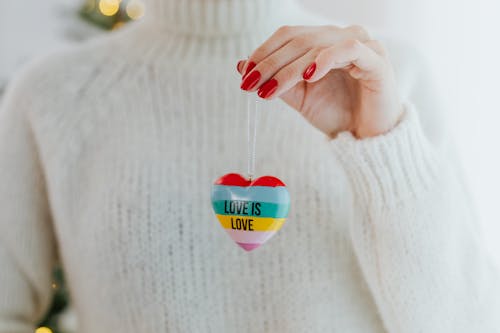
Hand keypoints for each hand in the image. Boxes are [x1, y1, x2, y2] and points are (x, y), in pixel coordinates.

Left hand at [237, 25, 403, 138]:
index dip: (264, 52)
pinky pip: (349, 49)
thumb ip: (276, 80)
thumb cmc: (337, 113)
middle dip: (270, 63)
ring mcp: (361, 45)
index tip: (245, 75)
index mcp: (323, 42)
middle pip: (299, 39)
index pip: (288, 36)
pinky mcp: (376, 60)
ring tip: (270, 88)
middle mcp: (341, 38)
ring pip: (318, 45)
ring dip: (289, 68)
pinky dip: (326, 59)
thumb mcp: (299, 97)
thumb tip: (242, 65)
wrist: (368, 137)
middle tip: (250, 83)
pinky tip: (309, 76)